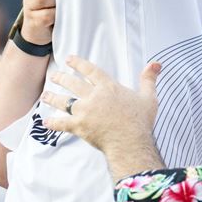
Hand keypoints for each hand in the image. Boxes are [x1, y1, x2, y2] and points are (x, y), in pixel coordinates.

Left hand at [41, 56, 159, 153]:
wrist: (131, 142)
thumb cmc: (140, 121)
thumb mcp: (148, 97)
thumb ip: (149, 79)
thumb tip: (156, 63)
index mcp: (108, 87)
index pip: (90, 70)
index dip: (78, 64)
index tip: (69, 59)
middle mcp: (94, 97)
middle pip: (73, 84)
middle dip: (61, 78)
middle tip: (54, 75)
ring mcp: (85, 112)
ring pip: (64, 101)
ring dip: (53, 97)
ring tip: (45, 94)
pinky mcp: (80, 127)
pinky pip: (63, 123)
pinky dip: (53, 123)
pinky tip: (45, 122)